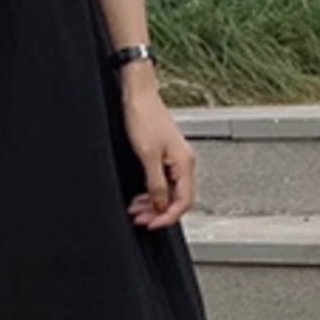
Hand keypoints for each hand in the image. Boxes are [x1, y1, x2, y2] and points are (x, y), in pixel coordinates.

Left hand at [120, 70, 196, 229]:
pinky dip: (151, 192)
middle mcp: (184, 162)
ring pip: (168, 191)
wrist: (138, 96)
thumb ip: (155, 183)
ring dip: (152, 203)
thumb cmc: (144, 117)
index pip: (183, 201)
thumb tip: (160, 204)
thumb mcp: (147, 155)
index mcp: (185, 163)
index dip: (167, 216)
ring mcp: (175, 159)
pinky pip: (163, 181)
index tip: (150, 223)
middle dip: (157, 212)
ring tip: (135, 209)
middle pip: (177, 199)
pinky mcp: (164, 155)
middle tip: (139, 218)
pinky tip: (139, 196)